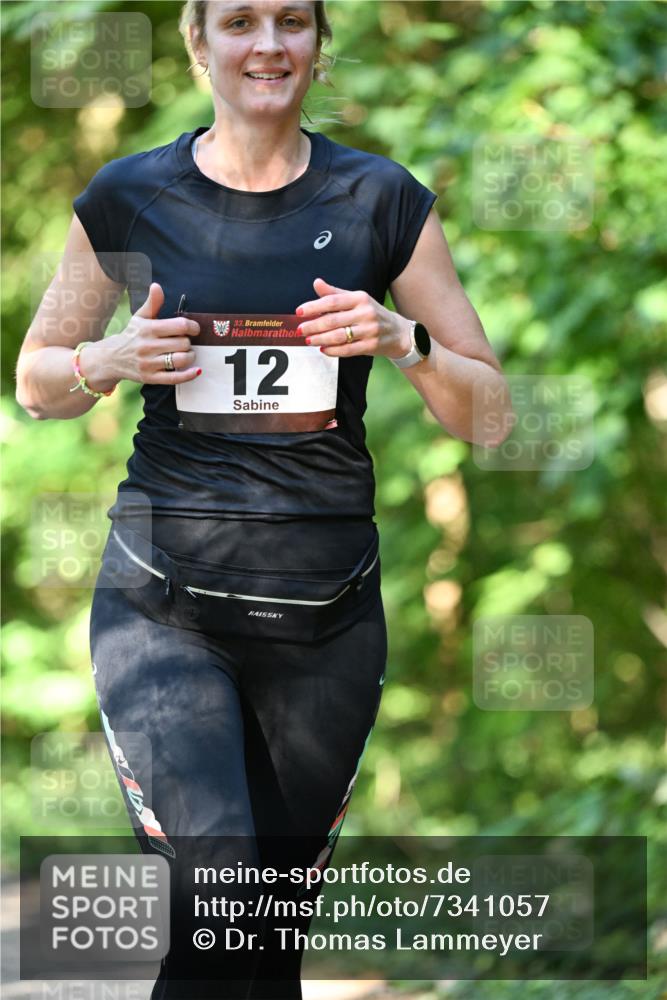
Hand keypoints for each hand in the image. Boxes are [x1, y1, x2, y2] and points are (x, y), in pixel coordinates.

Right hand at [107, 283, 201, 383]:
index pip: (180, 326)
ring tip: (186, 354)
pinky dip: (189, 375)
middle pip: (183, 343)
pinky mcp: (150, 378)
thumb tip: (157, 286)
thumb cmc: (131, 336)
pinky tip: (196, 370)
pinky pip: (175, 378)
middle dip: (188, 342)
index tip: (193, 329)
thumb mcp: (139, 317)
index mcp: (148, 328)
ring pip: (181, 359)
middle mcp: (148, 346)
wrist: (111, 358)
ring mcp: (149, 363)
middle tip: (184, 343)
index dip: (192, 326)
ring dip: (190, 357)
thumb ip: (152, 303)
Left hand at [295, 278, 413, 358]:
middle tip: (300, 329)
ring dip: (320, 339)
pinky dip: (333, 350)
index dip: (314, 307)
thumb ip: (335, 293)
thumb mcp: (357, 299)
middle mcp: (365, 313)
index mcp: (360, 298)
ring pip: (339, 336)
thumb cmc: (372, 313)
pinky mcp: (370, 346)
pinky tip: (323, 349)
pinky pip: (347, 350)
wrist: (397, 332)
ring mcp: (369, 330)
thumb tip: (316, 283)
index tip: (299, 312)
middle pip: (333, 320)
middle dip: (313, 325)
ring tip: (308, 340)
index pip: (332, 301)